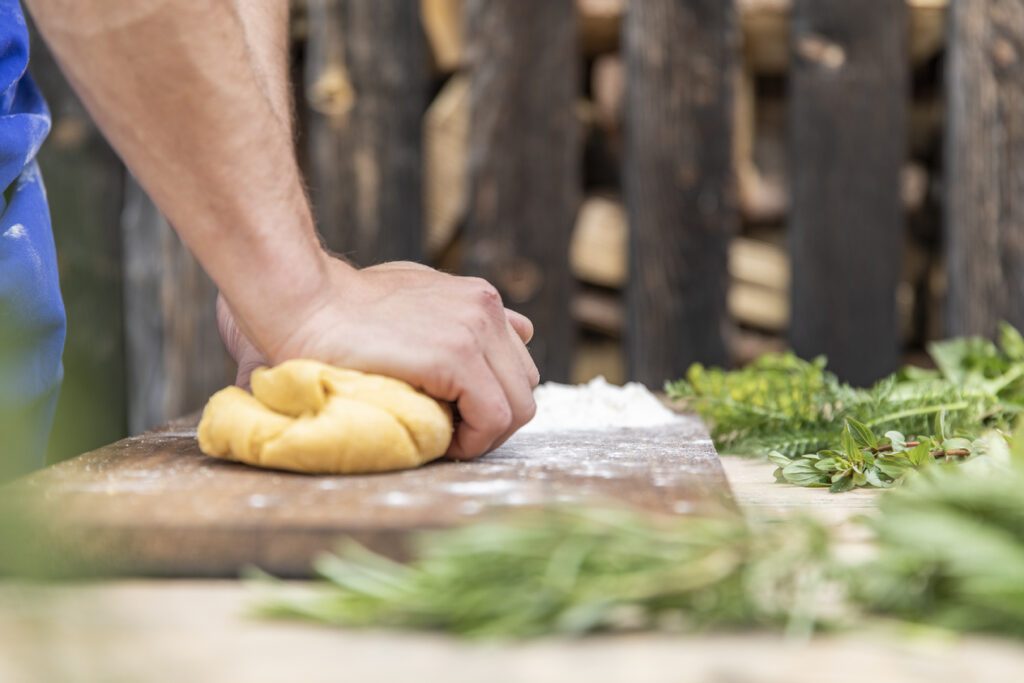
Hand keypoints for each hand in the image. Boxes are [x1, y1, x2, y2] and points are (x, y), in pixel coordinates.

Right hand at [218, 259, 539, 458]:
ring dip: (486, 435)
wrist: (307, 302)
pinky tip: (442, 442)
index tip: (459, 418)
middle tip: (455, 437)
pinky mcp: (456, 356)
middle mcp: (486, 310)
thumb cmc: (347, 305)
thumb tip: (518, 328)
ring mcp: (475, 330)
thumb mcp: (416, 294)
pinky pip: (493, 416)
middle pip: (526, 387)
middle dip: (496, 422)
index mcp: (481, 299)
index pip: (519, 365)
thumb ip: (460, 314)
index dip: (494, 400)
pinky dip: (474, 440)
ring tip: (447, 441)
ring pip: (518, 407)